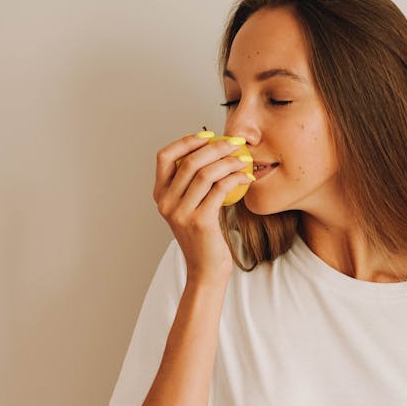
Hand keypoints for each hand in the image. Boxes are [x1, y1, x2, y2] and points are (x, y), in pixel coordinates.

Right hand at [154, 132, 252, 280]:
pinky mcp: (200, 222)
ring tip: (244, 159)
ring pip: (205, 174)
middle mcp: (166, 203)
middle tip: (235, 143)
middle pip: (189, 161)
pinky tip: (246, 178)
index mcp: (160, 195)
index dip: (186, 141)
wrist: (205, 269)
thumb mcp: (191, 207)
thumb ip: (193, 183)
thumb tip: (213, 149)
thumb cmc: (204, 236)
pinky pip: (219, 189)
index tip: (208, 135)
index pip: (164, 156)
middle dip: (215, 147)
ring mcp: (180, 213)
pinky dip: (235, 178)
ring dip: (228, 161)